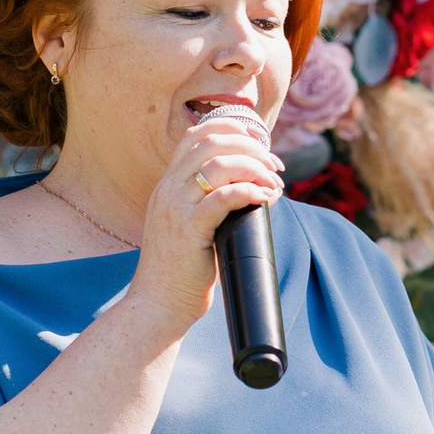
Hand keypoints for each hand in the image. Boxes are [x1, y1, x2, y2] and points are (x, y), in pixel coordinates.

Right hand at [127, 112, 285, 322]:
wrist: (157, 304)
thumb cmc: (182, 271)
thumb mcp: (192, 226)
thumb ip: (213, 204)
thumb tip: (259, 190)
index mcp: (168, 184)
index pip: (196, 135)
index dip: (232, 129)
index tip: (260, 142)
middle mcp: (169, 189)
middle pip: (212, 143)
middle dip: (252, 147)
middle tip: (276, 166)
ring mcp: (175, 207)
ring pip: (219, 164)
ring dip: (256, 168)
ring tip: (275, 183)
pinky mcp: (188, 228)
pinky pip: (222, 197)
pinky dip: (249, 191)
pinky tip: (266, 198)